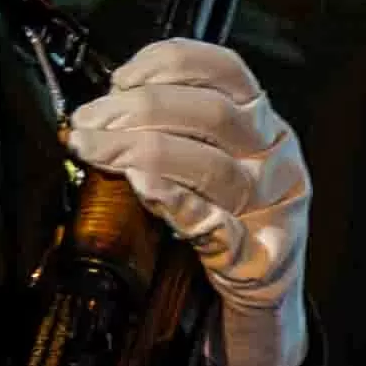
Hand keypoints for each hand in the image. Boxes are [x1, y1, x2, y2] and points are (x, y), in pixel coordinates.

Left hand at [67, 38, 309, 365]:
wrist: (262, 300)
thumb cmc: (226, 223)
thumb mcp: (210, 164)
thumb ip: (173, 133)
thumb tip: (105, 108)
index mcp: (263, 124)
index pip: (225, 70)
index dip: (170, 64)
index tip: (121, 78)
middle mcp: (276, 158)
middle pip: (213, 115)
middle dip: (140, 111)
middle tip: (89, 123)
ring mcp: (273, 209)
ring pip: (213, 167)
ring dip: (143, 152)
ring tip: (97, 151)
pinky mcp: (262, 260)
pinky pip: (219, 228)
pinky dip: (178, 203)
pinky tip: (146, 190)